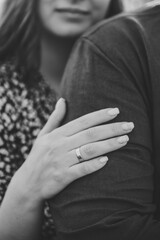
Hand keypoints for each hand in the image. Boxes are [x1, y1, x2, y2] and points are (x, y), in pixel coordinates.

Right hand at [13, 98, 133, 203]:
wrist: (28, 184)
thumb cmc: (38, 157)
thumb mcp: (43, 135)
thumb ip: (55, 118)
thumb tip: (62, 100)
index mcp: (57, 134)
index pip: (82, 121)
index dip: (100, 115)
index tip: (116, 111)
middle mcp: (59, 145)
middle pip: (90, 134)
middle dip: (111, 128)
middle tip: (130, 125)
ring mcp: (61, 161)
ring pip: (89, 150)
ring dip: (108, 144)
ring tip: (125, 139)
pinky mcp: (62, 177)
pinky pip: (80, 170)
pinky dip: (93, 165)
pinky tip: (107, 160)